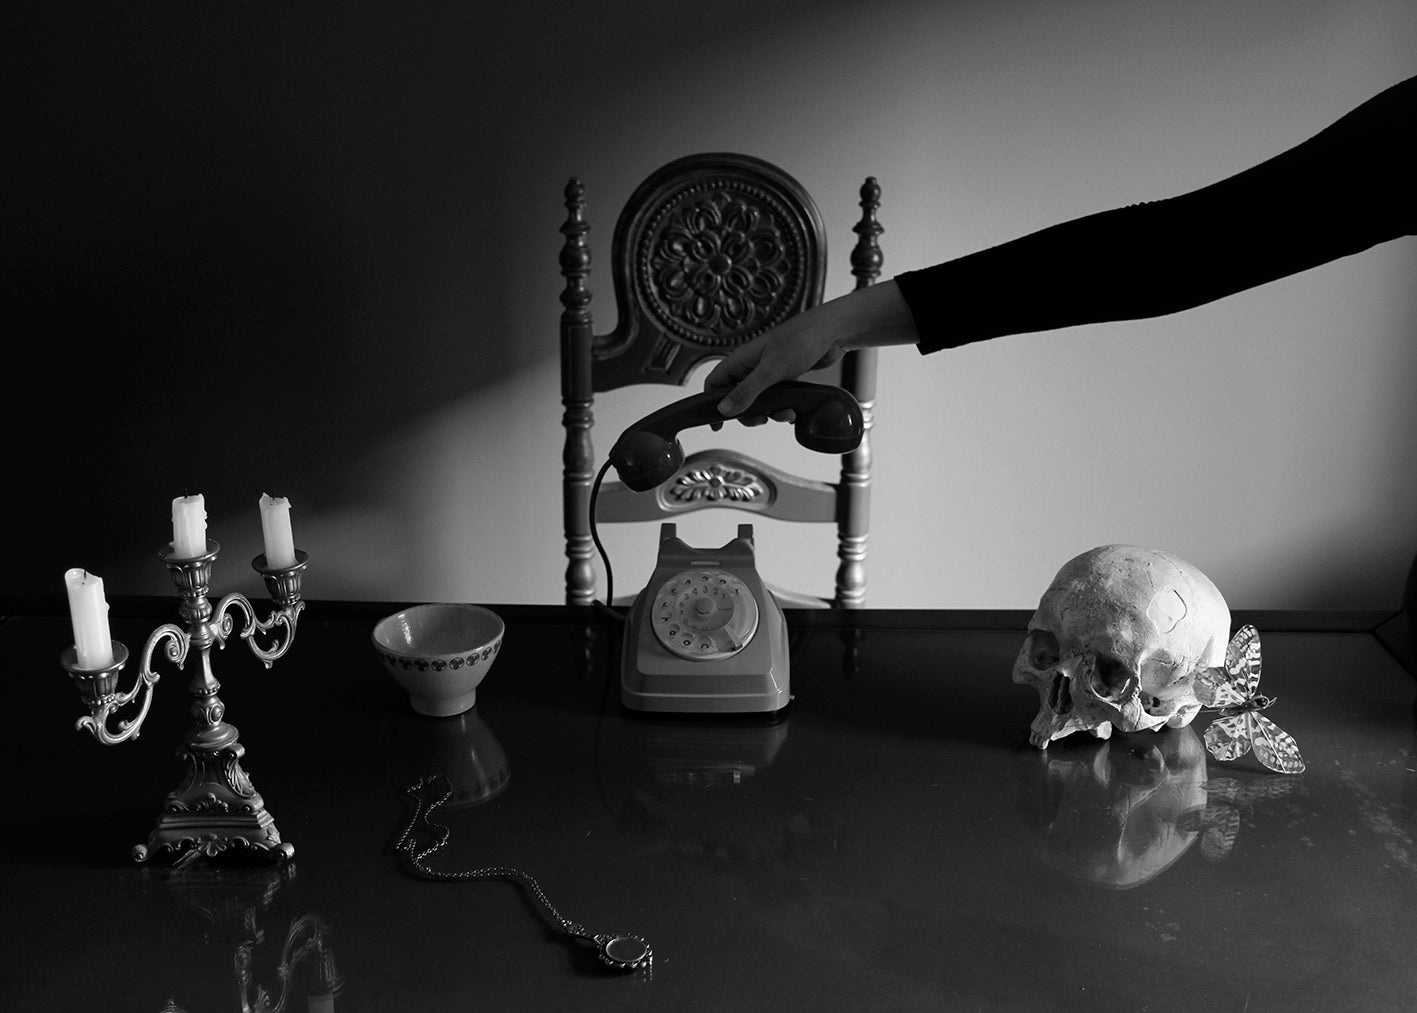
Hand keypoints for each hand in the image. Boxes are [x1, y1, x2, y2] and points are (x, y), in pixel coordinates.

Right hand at [702, 281, 915, 426]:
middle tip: (761, 420)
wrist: (832, 333)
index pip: (715, 383)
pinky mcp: (785, 378)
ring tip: (785, 413)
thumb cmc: (801, 340)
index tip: (717, 424)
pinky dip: (783, 408)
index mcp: (741, 360)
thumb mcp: (771, 370)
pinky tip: (794, 409)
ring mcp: (769, 373)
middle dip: (748, 413)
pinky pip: (777, 399)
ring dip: (771, 412)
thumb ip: (747, 391)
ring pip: (759, 401)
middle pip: (737, 397)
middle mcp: (752, 366)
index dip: (712, 403)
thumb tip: (724, 410)